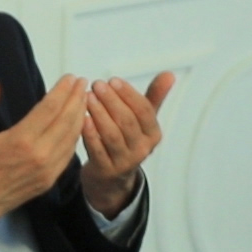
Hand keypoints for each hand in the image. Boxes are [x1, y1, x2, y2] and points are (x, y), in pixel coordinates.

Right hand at [0, 75, 88, 223]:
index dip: (62, 91)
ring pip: (71, 137)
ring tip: (84, 100)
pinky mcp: (49, 180)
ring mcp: (47, 169)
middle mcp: (40, 153)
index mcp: (20, 139)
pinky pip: (68, 154)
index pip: (49, 109)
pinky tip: (78, 127)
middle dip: (76, 99)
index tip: (71, 78)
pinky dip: (76, 137)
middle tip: (83, 83)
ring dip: (80, 116)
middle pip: (66, 120)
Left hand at [79, 72, 175, 217]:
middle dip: (112, 101)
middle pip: (127, 121)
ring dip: (99, 114)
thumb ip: (154, 97)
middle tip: (97, 85)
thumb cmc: (127, 140)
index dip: (128, 94)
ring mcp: (124, 161)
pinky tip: (81, 118)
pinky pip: (97, 150)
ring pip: (112, 135)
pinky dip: (90, 134)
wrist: (112, 177)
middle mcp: (142, 149)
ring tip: (87, 97)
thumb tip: (169, 74)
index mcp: (153, 134)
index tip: (113, 80)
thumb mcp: (142, 121)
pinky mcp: (106, 170)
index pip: (144, 111)